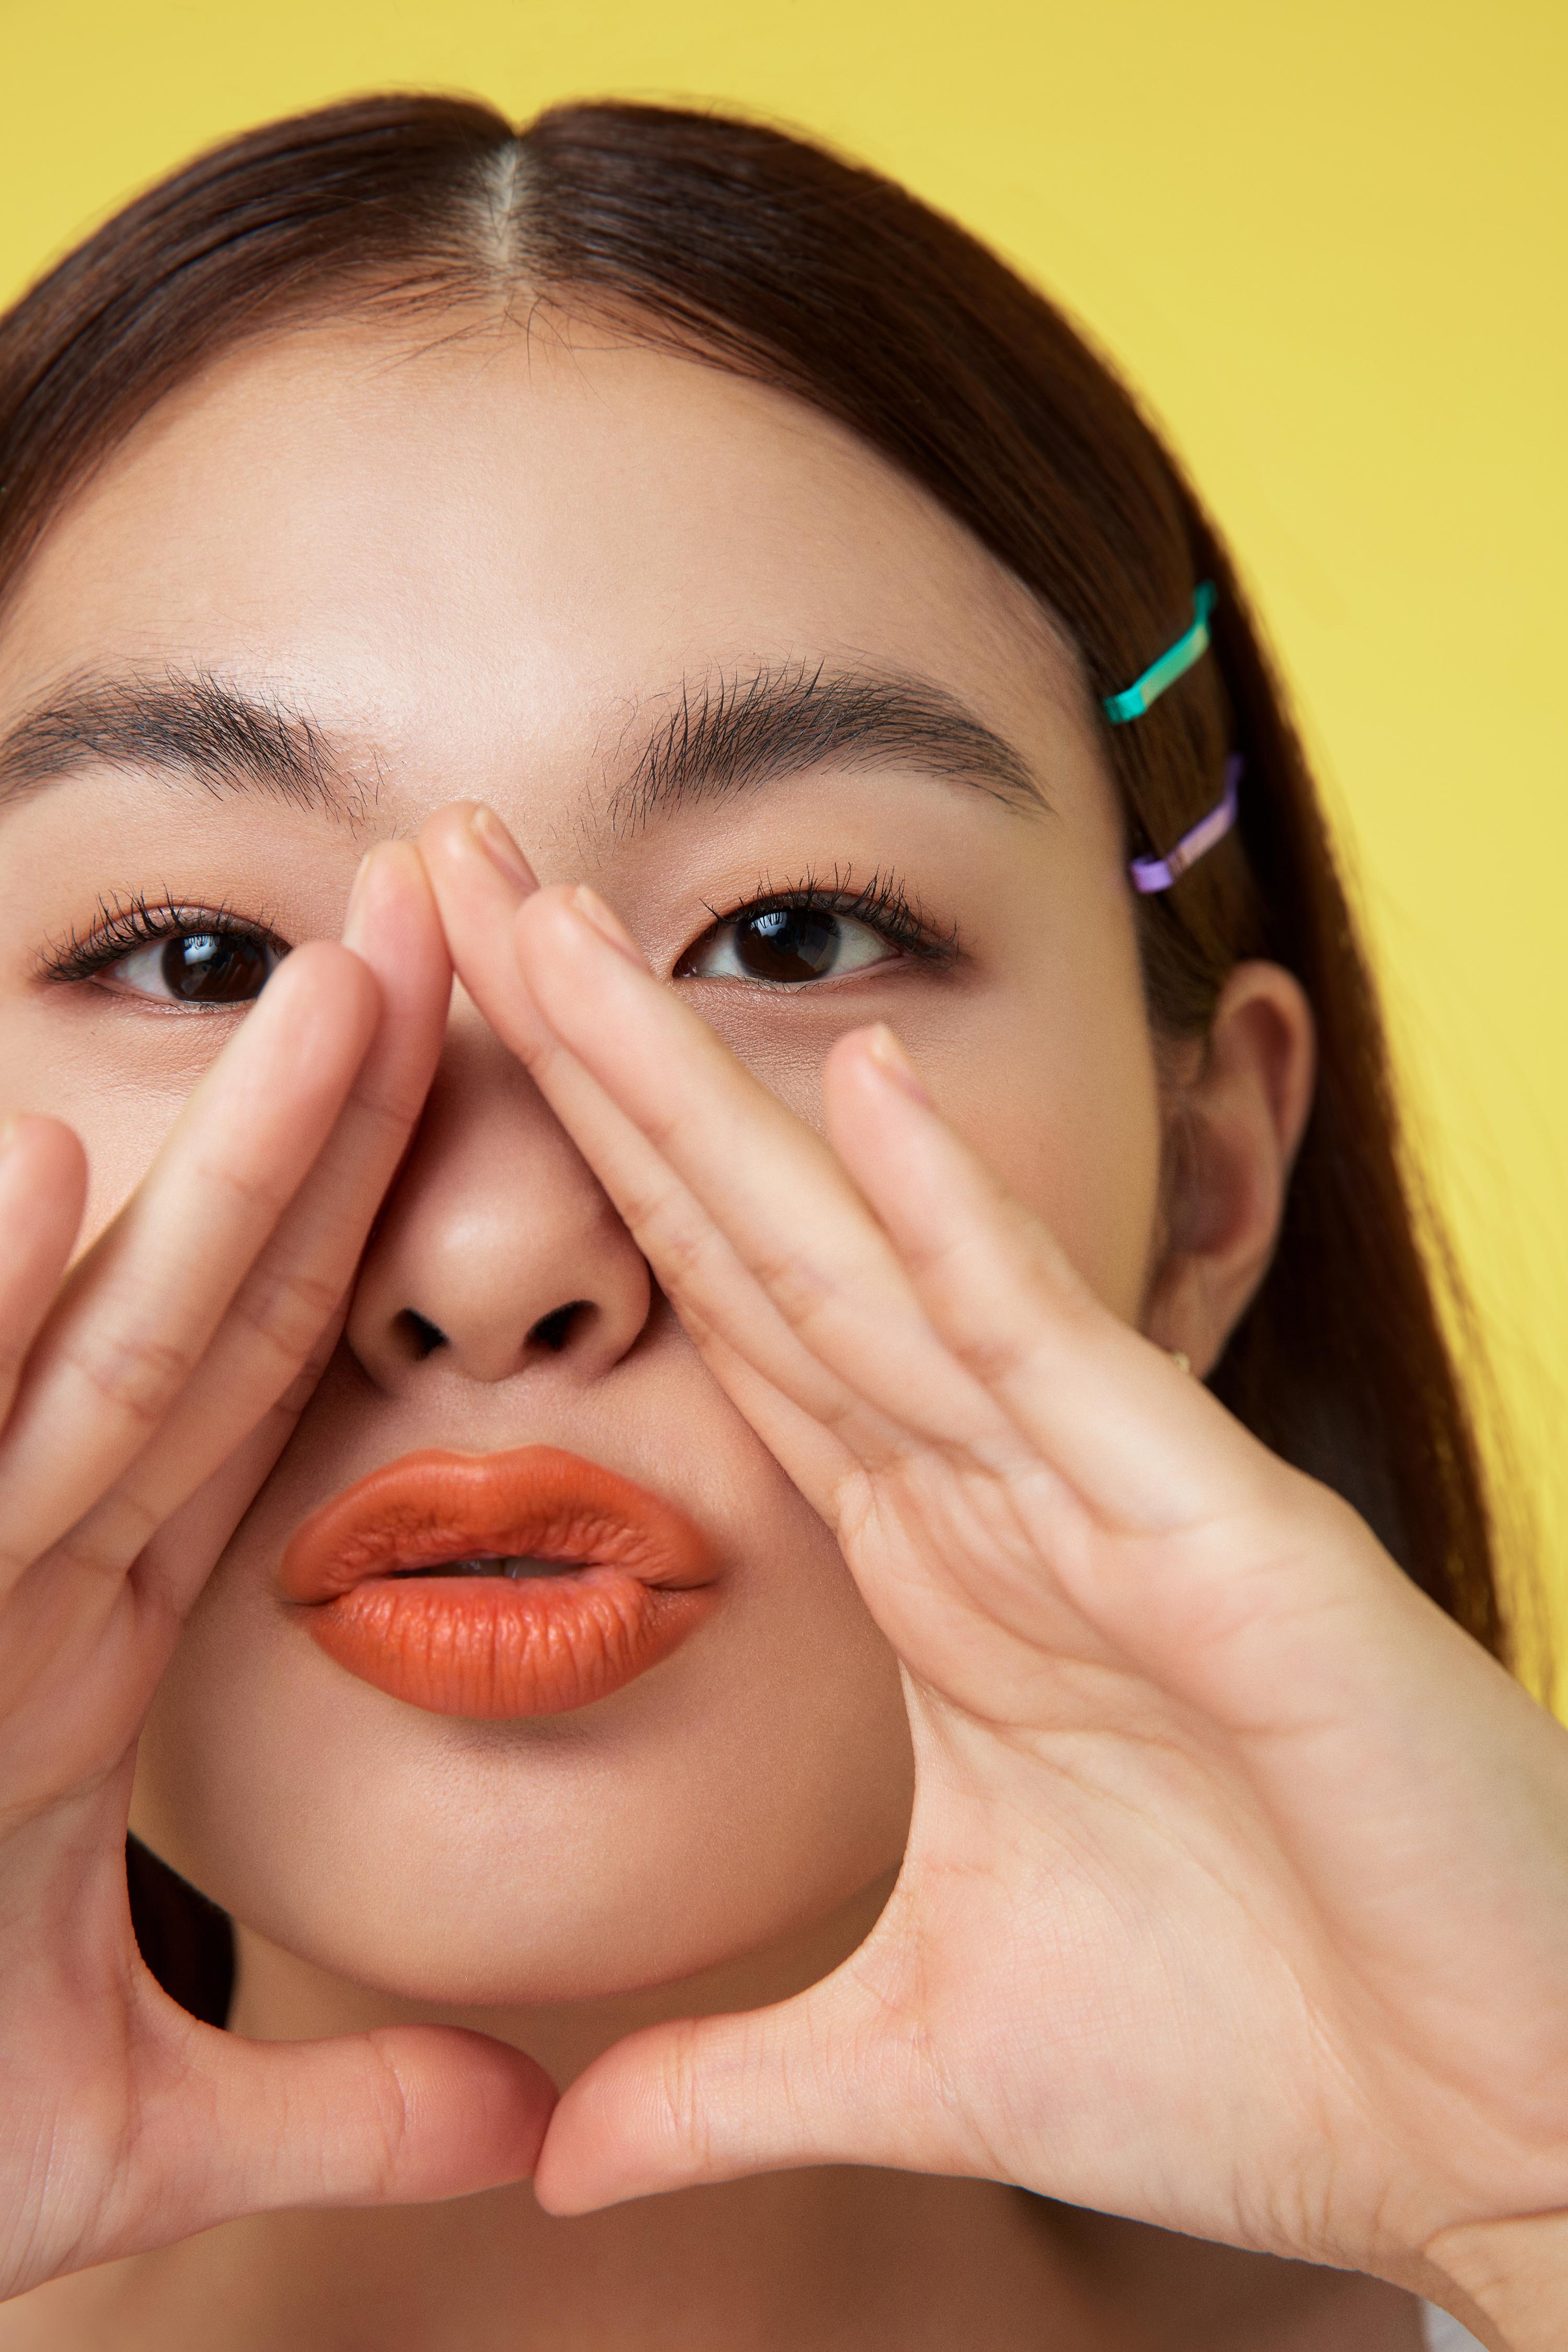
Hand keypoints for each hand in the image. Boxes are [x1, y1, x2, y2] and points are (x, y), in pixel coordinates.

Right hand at [0, 844, 551, 2303]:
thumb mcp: (119, 2142)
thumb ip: (329, 2101)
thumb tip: (532, 2121)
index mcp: (80, 1635)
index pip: (259, 1390)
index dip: (366, 1232)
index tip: (473, 1073)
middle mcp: (3, 1573)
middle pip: (199, 1314)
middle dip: (319, 1127)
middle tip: (430, 928)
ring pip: (66, 1356)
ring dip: (189, 1180)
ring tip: (320, 1003)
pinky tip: (40, 1179)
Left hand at [420, 806, 1567, 2329]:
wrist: (1497, 2129)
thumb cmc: (1256, 2052)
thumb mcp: (926, 2060)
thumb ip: (737, 2077)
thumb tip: (557, 2156)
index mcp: (936, 1572)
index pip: (720, 1328)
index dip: (581, 1181)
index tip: (449, 1040)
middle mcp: (1002, 1496)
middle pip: (753, 1239)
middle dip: (592, 1063)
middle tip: (449, 878)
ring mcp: (1111, 1503)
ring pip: (870, 1263)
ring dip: (709, 1096)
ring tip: (560, 930)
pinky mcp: (1227, 1553)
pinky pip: (1067, 1371)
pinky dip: (969, 1233)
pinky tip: (871, 1093)